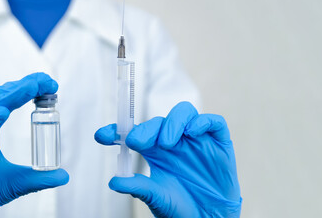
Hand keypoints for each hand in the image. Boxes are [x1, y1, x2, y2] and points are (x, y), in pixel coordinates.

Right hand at [0, 73, 68, 217]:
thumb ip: (36, 178)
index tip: (51, 85)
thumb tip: (64, 176)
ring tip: (29, 89)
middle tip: (44, 81)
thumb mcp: (12, 184)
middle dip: (22, 88)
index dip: (29, 91)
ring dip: (6, 97)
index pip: (10, 101)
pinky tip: (1, 114)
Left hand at [95, 102, 240, 217]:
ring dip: (173, 122)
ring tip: (165, 143)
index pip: (135, 133)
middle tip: (136, 142)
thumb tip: (114, 181)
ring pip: (184, 113)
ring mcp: (197, 140)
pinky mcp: (219, 144)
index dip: (118, 131)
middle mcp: (174, 141)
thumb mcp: (156, 198)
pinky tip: (192, 132)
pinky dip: (203, 122)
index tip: (101, 136)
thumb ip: (138, 187)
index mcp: (156, 151)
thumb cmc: (181, 209)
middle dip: (145, 129)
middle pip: (158, 121)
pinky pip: (214, 122)